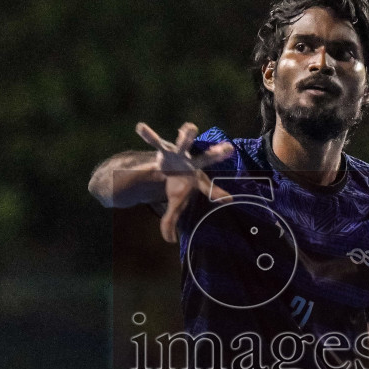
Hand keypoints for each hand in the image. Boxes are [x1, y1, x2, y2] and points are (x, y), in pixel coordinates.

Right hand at [134, 121, 234, 242]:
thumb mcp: (175, 204)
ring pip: (183, 144)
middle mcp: (192, 164)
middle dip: (214, 155)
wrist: (169, 167)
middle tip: (229, 148)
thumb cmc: (178, 185)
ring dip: (186, 136)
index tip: (227, 199)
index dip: (217, 193)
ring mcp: (179, 154)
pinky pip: (155, 141)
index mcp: (197, 179)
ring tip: (190, 127)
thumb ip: (172, 220)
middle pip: (204, 160)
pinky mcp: (164, 148)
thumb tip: (170, 241)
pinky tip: (140, 127)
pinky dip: (148, 135)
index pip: (208, 188)